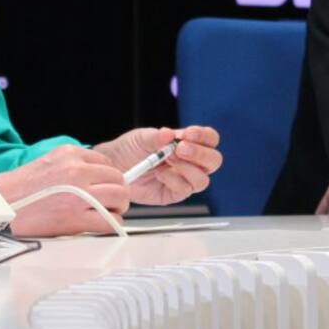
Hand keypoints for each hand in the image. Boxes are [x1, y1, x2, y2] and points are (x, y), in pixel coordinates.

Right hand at [0, 145, 130, 236]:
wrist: (2, 205)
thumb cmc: (23, 188)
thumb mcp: (50, 162)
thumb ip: (76, 165)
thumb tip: (101, 176)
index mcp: (70, 154)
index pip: (108, 163)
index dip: (109, 177)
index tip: (106, 186)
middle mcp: (77, 171)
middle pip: (119, 180)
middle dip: (119, 192)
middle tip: (113, 201)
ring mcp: (78, 195)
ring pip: (120, 198)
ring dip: (118, 207)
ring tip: (108, 212)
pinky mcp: (76, 218)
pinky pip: (110, 220)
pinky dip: (112, 223)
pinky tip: (103, 223)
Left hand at [94, 125, 221, 204]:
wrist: (114, 166)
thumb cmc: (130, 149)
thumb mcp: (141, 138)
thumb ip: (156, 137)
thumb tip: (169, 134)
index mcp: (188, 143)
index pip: (210, 139)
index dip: (204, 136)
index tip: (188, 134)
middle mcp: (190, 162)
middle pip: (214, 161)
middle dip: (200, 154)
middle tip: (180, 149)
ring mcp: (184, 179)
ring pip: (203, 180)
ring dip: (187, 169)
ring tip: (167, 160)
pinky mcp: (174, 194)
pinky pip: (185, 190)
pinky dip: (173, 181)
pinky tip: (159, 174)